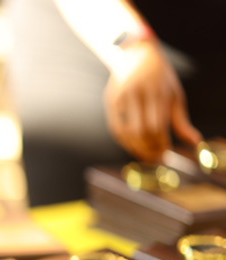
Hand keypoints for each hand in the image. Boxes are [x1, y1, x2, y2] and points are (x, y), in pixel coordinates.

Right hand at [104, 39, 200, 161]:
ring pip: (125, 133)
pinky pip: (115, 128)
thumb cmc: (160, 79)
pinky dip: (124, 141)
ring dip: (135, 148)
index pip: (157, 126)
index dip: (160, 144)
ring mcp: (120, 97)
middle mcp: (136, 94)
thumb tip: (194, 143)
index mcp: (156, 91)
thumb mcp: (175, 95)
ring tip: (145, 155)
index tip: (165, 154)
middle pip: (140, 131)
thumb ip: (181, 121)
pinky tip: (133, 146)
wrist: (136, 56)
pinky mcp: (110, 101)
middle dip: (148, 149)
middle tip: (155, 158)